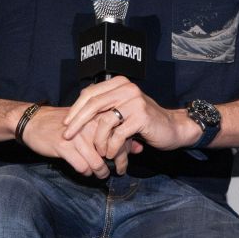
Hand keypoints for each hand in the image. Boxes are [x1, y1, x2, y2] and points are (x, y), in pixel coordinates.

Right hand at [19, 104, 131, 178]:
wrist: (33, 122)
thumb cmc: (63, 125)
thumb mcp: (89, 126)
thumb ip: (115, 136)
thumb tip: (139, 148)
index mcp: (97, 117)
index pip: (121, 137)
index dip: (124, 154)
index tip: (122, 164)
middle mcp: (90, 125)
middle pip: (113, 150)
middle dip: (116, 165)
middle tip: (117, 172)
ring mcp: (77, 137)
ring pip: (98, 163)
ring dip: (101, 172)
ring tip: (100, 174)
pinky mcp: (64, 147)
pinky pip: (83, 166)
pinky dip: (86, 172)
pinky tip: (85, 171)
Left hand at [61, 76, 193, 158]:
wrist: (173, 128)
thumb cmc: (142, 121)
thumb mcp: (122, 109)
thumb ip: (104, 107)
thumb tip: (74, 113)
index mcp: (119, 84)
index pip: (89, 93)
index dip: (75, 109)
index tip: (65, 123)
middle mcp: (127, 88)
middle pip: (93, 105)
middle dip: (77, 122)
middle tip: (67, 136)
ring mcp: (135, 101)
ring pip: (104, 122)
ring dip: (98, 140)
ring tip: (99, 151)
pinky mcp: (141, 116)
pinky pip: (118, 134)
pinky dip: (111, 146)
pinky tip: (110, 153)